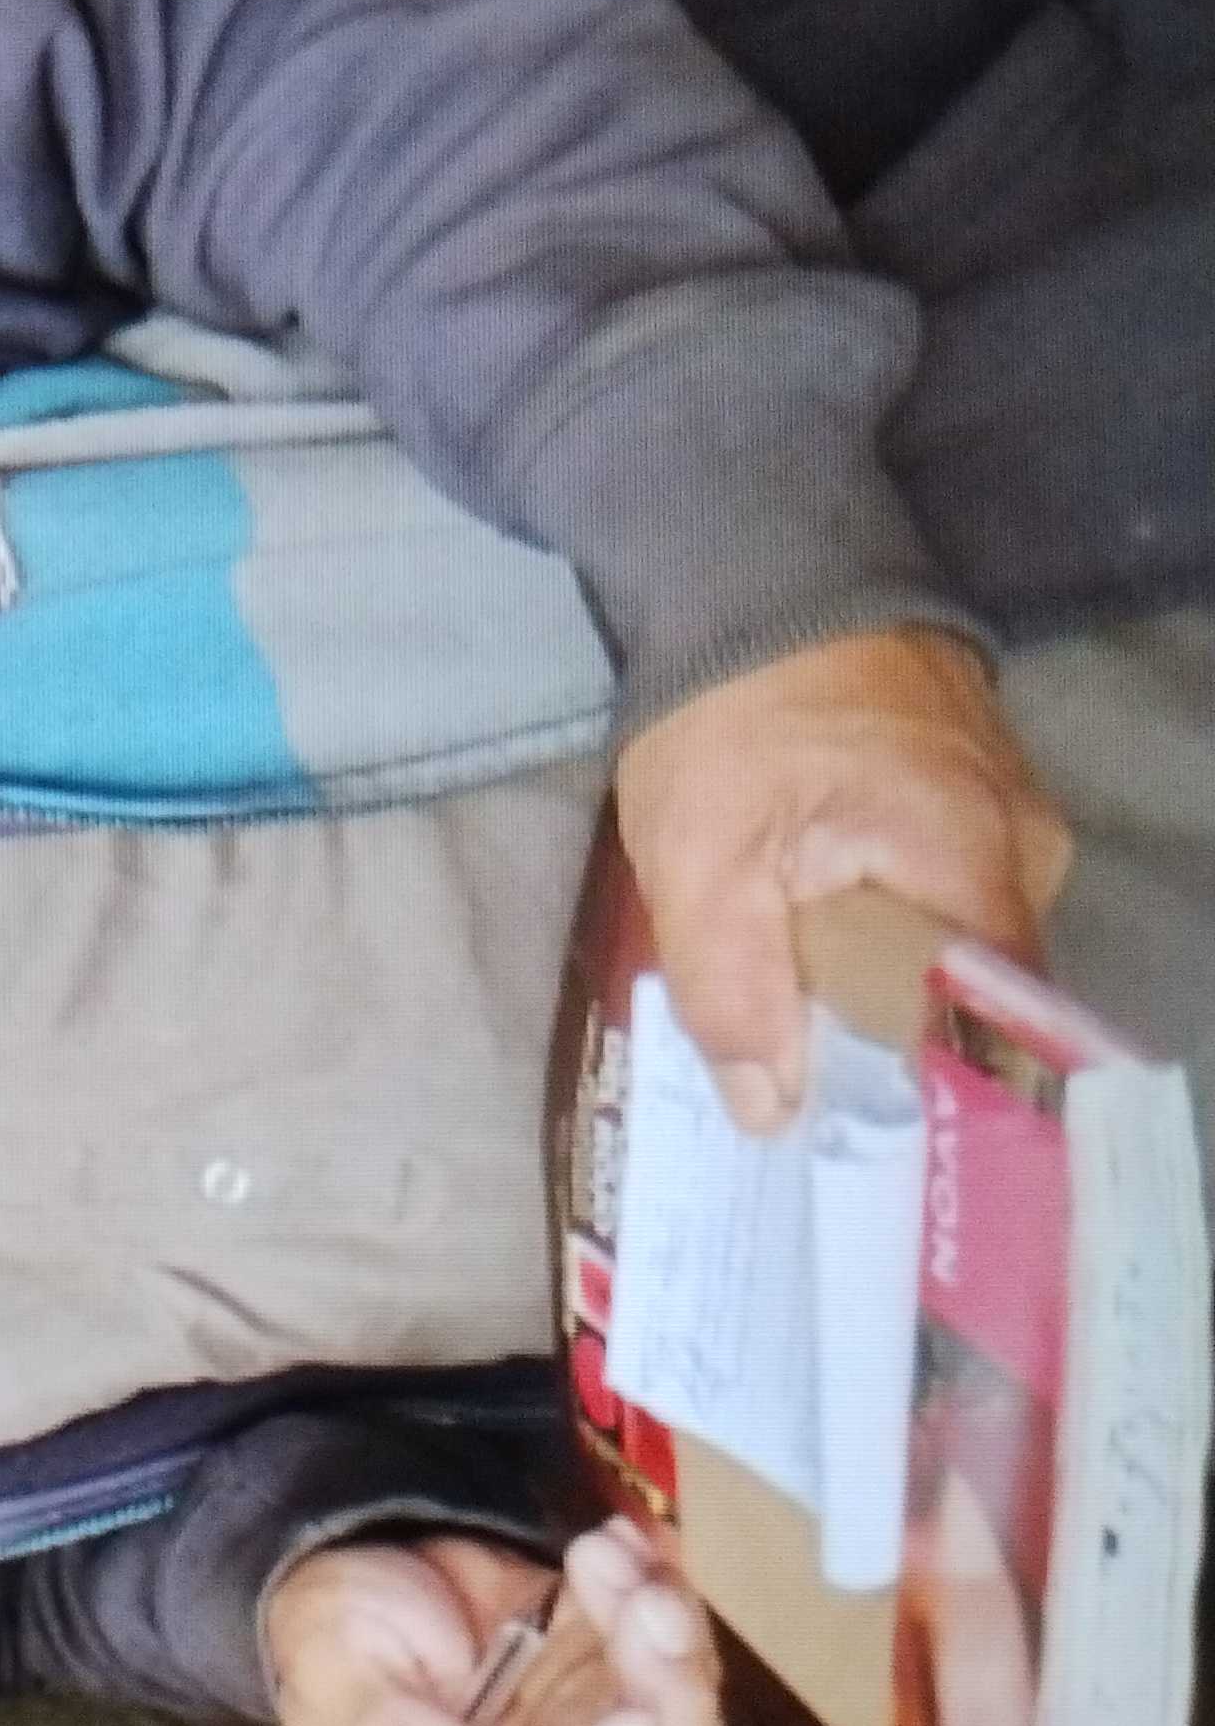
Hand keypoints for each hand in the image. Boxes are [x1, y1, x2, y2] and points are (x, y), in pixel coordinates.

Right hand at [262, 1518, 722, 1725]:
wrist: (359, 1566)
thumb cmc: (328, 1633)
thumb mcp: (330, 1669)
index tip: (629, 1715)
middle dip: (670, 1703)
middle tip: (645, 1604)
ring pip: (684, 1716)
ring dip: (668, 1626)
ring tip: (602, 1547)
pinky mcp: (621, 1671)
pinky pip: (681, 1648)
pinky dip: (666, 1588)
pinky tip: (622, 1538)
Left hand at [615, 625, 1071, 1134]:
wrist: (750, 570)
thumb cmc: (732, 711)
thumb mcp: (705, 862)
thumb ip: (736, 993)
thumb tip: (772, 1110)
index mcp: (974, 864)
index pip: (996, 1025)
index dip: (934, 1098)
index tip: (872, 1155)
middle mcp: (1019, 846)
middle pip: (973, 993)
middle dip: (895, 1055)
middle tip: (818, 1121)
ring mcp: (1000, 814)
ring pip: (950, 945)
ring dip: (880, 995)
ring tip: (807, 1054)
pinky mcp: (961, 795)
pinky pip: (936, 895)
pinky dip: (881, 937)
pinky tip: (816, 970)